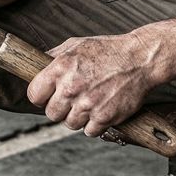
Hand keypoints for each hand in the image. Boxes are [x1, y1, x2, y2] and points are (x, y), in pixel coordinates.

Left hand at [26, 34, 156, 137]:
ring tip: (90, 102)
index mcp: (60, 68)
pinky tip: (101, 110)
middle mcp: (71, 88)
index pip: (34, 95)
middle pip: (51, 114)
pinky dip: (95, 124)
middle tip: (73, 100)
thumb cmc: (109, 50)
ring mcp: (88, 104)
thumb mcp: (77, 44)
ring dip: (79, 117)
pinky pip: (90, 131)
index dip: (41, 96)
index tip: (48, 96)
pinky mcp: (104, 117)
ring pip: (70, 124)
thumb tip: (36, 64)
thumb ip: (54, 56)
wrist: (140, 59)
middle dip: (60, 108)